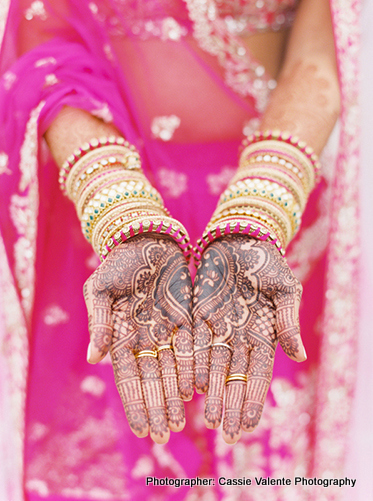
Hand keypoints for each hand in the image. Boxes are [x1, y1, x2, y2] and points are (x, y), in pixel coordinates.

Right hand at [83, 234, 192, 443]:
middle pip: (152, 378)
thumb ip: (99, 321)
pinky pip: (191, 347)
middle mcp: (145, 337)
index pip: (127, 375)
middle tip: (164, 436)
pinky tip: (197, 390)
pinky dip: (193, 368)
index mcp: (121, 333)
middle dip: (157, 407)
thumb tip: (92, 357)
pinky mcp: (186, 317)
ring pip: (172, 368)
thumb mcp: (101, 288)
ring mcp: (166, 329)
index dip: (135, 402)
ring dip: (175, 396)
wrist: (146, 238)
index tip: (141, 429)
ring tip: (180, 422)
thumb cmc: (118, 262)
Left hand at [192, 235, 305, 443]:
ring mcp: (218, 328)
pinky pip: (194, 344)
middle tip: (226, 435)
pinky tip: (190, 387)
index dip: (253, 398)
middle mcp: (239, 336)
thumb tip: (300, 356)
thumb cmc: (267, 262)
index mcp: (263, 333)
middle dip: (231, 405)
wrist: (240, 238)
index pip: (258, 373)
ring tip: (209, 419)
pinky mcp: (198, 315)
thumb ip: (287, 321)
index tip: (249, 424)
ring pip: (213, 366)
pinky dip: (193, 365)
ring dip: (212, 393)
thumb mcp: (285, 289)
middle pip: (234, 376)